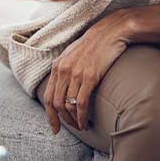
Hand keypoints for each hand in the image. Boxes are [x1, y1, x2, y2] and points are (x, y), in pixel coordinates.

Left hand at [43, 11, 130, 132]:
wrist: (111, 31)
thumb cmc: (95, 43)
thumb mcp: (73, 54)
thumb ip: (65, 68)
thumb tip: (62, 86)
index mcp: (57, 65)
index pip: (48, 96)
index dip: (50, 115)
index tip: (55, 127)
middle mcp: (63, 70)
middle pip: (56, 104)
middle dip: (61, 120)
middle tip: (70, 129)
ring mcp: (76, 74)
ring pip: (68, 106)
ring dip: (73, 120)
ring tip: (81, 126)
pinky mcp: (90, 77)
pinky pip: (81, 103)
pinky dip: (82, 117)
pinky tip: (86, 122)